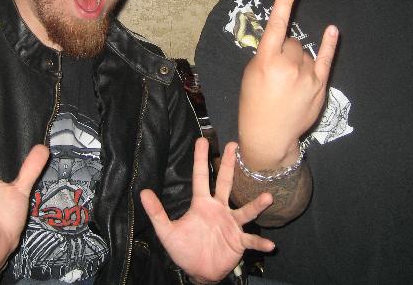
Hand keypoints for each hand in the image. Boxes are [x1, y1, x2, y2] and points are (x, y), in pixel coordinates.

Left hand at [140, 138, 273, 282]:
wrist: (198, 271)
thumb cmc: (184, 249)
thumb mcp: (167, 231)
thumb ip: (157, 212)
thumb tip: (143, 192)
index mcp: (202, 204)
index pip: (200, 177)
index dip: (200, 159)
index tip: (202, 140)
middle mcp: (219, 209)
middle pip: (225, 183)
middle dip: (229, 165)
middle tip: (235, 145)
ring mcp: (231, 224)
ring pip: (245, 211)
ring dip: (256, 204)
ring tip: (267, 197)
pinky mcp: (238, 241)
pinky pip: (250, 240)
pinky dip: (259, 242)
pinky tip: (270, 244)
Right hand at [238, 0, 337, 168]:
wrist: (269, 134)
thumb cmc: (254, 103)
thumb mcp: (250, 75)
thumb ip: (266, 54)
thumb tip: (283, 41)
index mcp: (265, 62)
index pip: (275, 27)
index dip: (283, 4)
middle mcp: (288, 66)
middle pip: (292, 42)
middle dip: (285, 50)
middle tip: (277, 71)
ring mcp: (306, 75)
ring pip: (305, 52)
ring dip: (298, 60)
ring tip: (288, 82)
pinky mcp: (320, 85)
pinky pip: (326, 59)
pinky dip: (329, 44)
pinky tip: (332, 31)